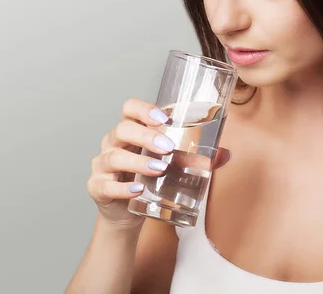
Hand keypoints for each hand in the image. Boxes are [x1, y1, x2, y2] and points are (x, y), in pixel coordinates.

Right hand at [88, 98, 230, 230]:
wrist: (129, 213)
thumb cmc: (149, 180)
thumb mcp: (171, 166)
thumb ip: (195, 159)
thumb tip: (224, 155)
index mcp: (131, 131)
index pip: (129, 109)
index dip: (143, 109)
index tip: (163, 118)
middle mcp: (113, 144)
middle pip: (122, 130)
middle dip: (145, 136)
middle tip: (168, 147)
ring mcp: (102, 165)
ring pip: (114, 157)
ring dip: (138, 162)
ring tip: (159, 169)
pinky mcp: (98, 187)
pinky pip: (105, 185)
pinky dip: (122, 187)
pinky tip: (137, 189)